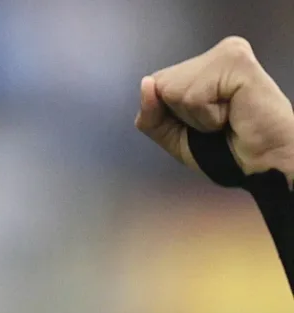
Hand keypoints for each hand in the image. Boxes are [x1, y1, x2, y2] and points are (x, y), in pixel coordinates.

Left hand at [135, 37, 293, 185]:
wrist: (261, 164)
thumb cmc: (224, 150)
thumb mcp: (174, 137)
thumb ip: (152, 115)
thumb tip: (145, 83)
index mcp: (204, 65)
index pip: (156, 85)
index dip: (169, 115)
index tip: (203, 122)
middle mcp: (217, 53)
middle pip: (161, 85)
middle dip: (181, 116)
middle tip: (217, 122)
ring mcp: (228, 53)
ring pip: (173, 91)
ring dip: (196, 118)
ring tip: (226, 118)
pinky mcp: (236, 61)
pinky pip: (193, 96)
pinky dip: (207, 117)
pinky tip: (232, 114)